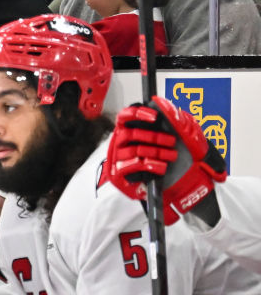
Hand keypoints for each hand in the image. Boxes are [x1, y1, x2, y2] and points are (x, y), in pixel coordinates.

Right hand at [104, 96, 226, 223]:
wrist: (173, 188)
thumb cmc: (169, 160)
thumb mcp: (177, 139)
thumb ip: (174, 122)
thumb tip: (166, 105)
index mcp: (129, 131)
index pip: (124, 117)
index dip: (137, 114)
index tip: (155, 117)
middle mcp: (120, 144)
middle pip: (130, 134)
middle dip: (154, 137)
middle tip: (171, 141)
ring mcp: (118, 160)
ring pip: (133, 151)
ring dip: (156, 152)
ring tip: (171, 156)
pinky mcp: (120, 175)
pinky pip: (132, 167)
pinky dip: (150, 165)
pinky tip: (161, 167)